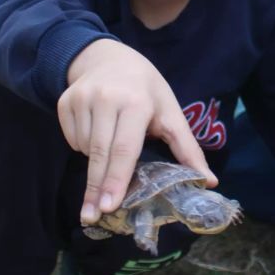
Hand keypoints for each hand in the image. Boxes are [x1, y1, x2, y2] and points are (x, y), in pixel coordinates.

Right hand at [58, 39, 215, 223]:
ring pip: (86, 149)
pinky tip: (97, 133)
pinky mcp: (64, 102)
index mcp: (136, 102)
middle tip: (91, 216)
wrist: (109, 57)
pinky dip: (83, 146)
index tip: (110, 206)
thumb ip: (187, 148)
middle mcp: (106, 99)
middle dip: (96, 189)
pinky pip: (71, 139)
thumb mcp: (171, 112)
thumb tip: (210, 181)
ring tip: (111, 148)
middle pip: (100, 154)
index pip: (124, 148)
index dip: (117, 179)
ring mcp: (82, 99)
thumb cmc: (147, 90)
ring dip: (97, 162)